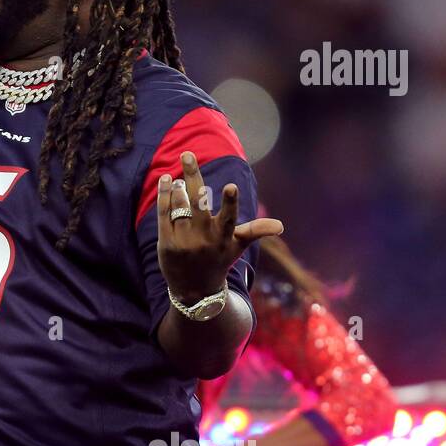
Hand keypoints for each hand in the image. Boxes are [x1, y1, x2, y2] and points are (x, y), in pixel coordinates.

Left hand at [157, 151, 283, 303]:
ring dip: (177, 187)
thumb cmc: (218, 261)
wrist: (194, 291)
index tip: (230, 186)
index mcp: (223, 237)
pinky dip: (165, 195)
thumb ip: (256, 231)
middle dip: (192, 177)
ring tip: (176, 176)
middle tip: (187, 155)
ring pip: (180, 206)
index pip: (228, 217)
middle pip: (198, 203)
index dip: (230, 202)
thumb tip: (281, 225)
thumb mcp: (237, 247)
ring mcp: (184, 241)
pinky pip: (164, 214)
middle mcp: (204, 239)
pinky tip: (166, 180)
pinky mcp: (166, 243)